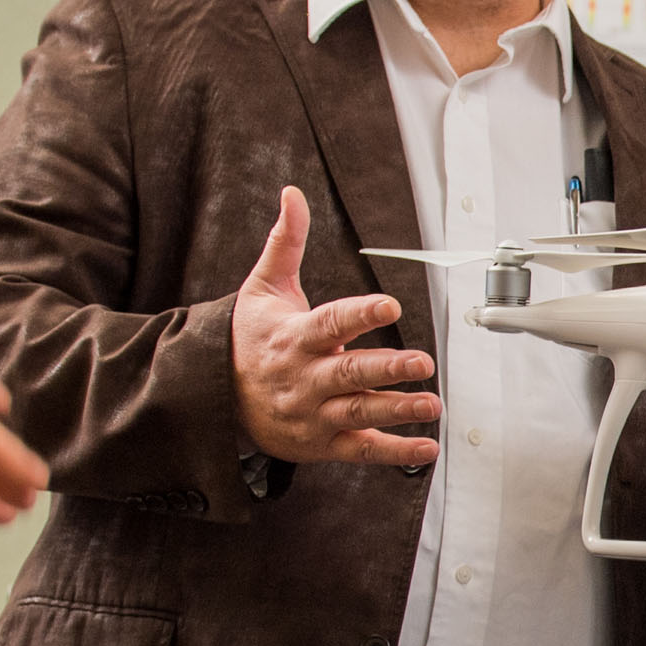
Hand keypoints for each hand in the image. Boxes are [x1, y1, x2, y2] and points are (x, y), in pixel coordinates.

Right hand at [232, 188, 440, 467]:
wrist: (215, 395)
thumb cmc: (250, 336)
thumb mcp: (263, 287)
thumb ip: (286, 242)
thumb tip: (292, 194)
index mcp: (294, 337)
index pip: (331, 323)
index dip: (361, 314)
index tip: (390, 306)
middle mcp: (304, 377)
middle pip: (349, 373)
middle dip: (387, 369)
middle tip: (422, 362)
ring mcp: (313, 413)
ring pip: (358, 412)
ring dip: (396, 410)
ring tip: (431, 405)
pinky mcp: (320, 442)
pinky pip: (359, 449)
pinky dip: (393, 451)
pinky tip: (425, 448)